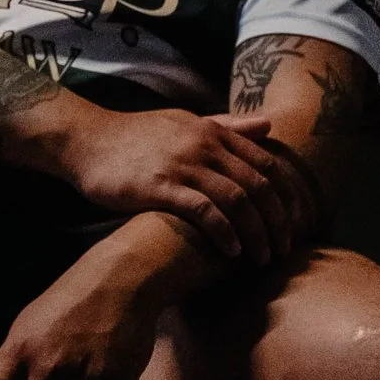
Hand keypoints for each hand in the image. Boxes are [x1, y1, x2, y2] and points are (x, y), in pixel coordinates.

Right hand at [50, 103, 317, 268]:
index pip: (266, 164)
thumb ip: (227, 125)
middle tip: (282, 250)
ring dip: (256, 233)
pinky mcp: (160, 186)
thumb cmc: (135, 136)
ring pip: (237, 200)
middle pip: (258, 186)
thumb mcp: (185, 122)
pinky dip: (224, 232)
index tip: (292, 223)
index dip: (286, 196)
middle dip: (276, 221)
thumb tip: (268, 124)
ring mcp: (183, 165)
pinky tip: (232, 251)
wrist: (87, 140)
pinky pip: (205, 211)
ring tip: (262, 258)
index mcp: (213, 132)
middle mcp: (204, 146)